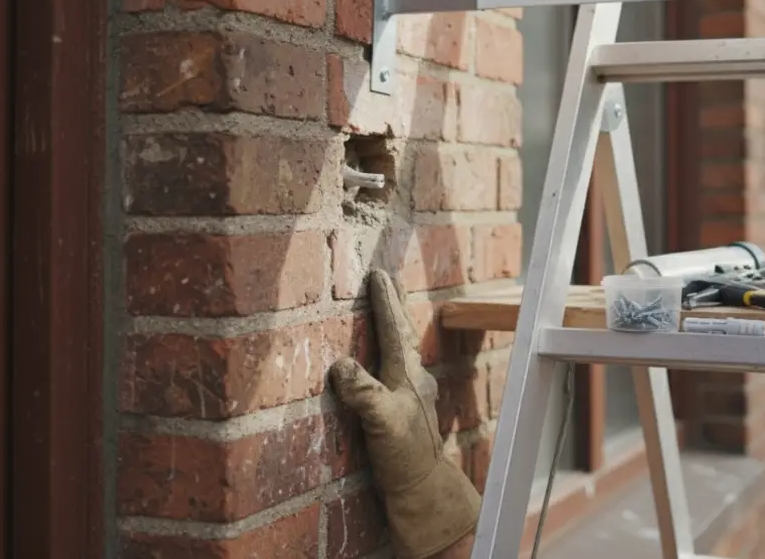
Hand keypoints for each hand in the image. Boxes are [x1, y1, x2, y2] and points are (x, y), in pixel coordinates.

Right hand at [330, 269, 480, 558]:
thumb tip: (341, 363)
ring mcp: (412, 395)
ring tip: (387, 312)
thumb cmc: (406, 455)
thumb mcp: (381, 422)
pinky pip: (395, 372)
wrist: (423, 490)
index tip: (378, 274)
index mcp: (407, 374)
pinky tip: (384, 365)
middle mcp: (413, 379)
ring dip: (393, 329)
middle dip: (394, 306)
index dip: (384, 301)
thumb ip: (364, 392)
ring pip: (402, 351)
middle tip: (389, 280)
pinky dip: (388, 357)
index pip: (394, 329)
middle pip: (403, 334)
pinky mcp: (406, 412)